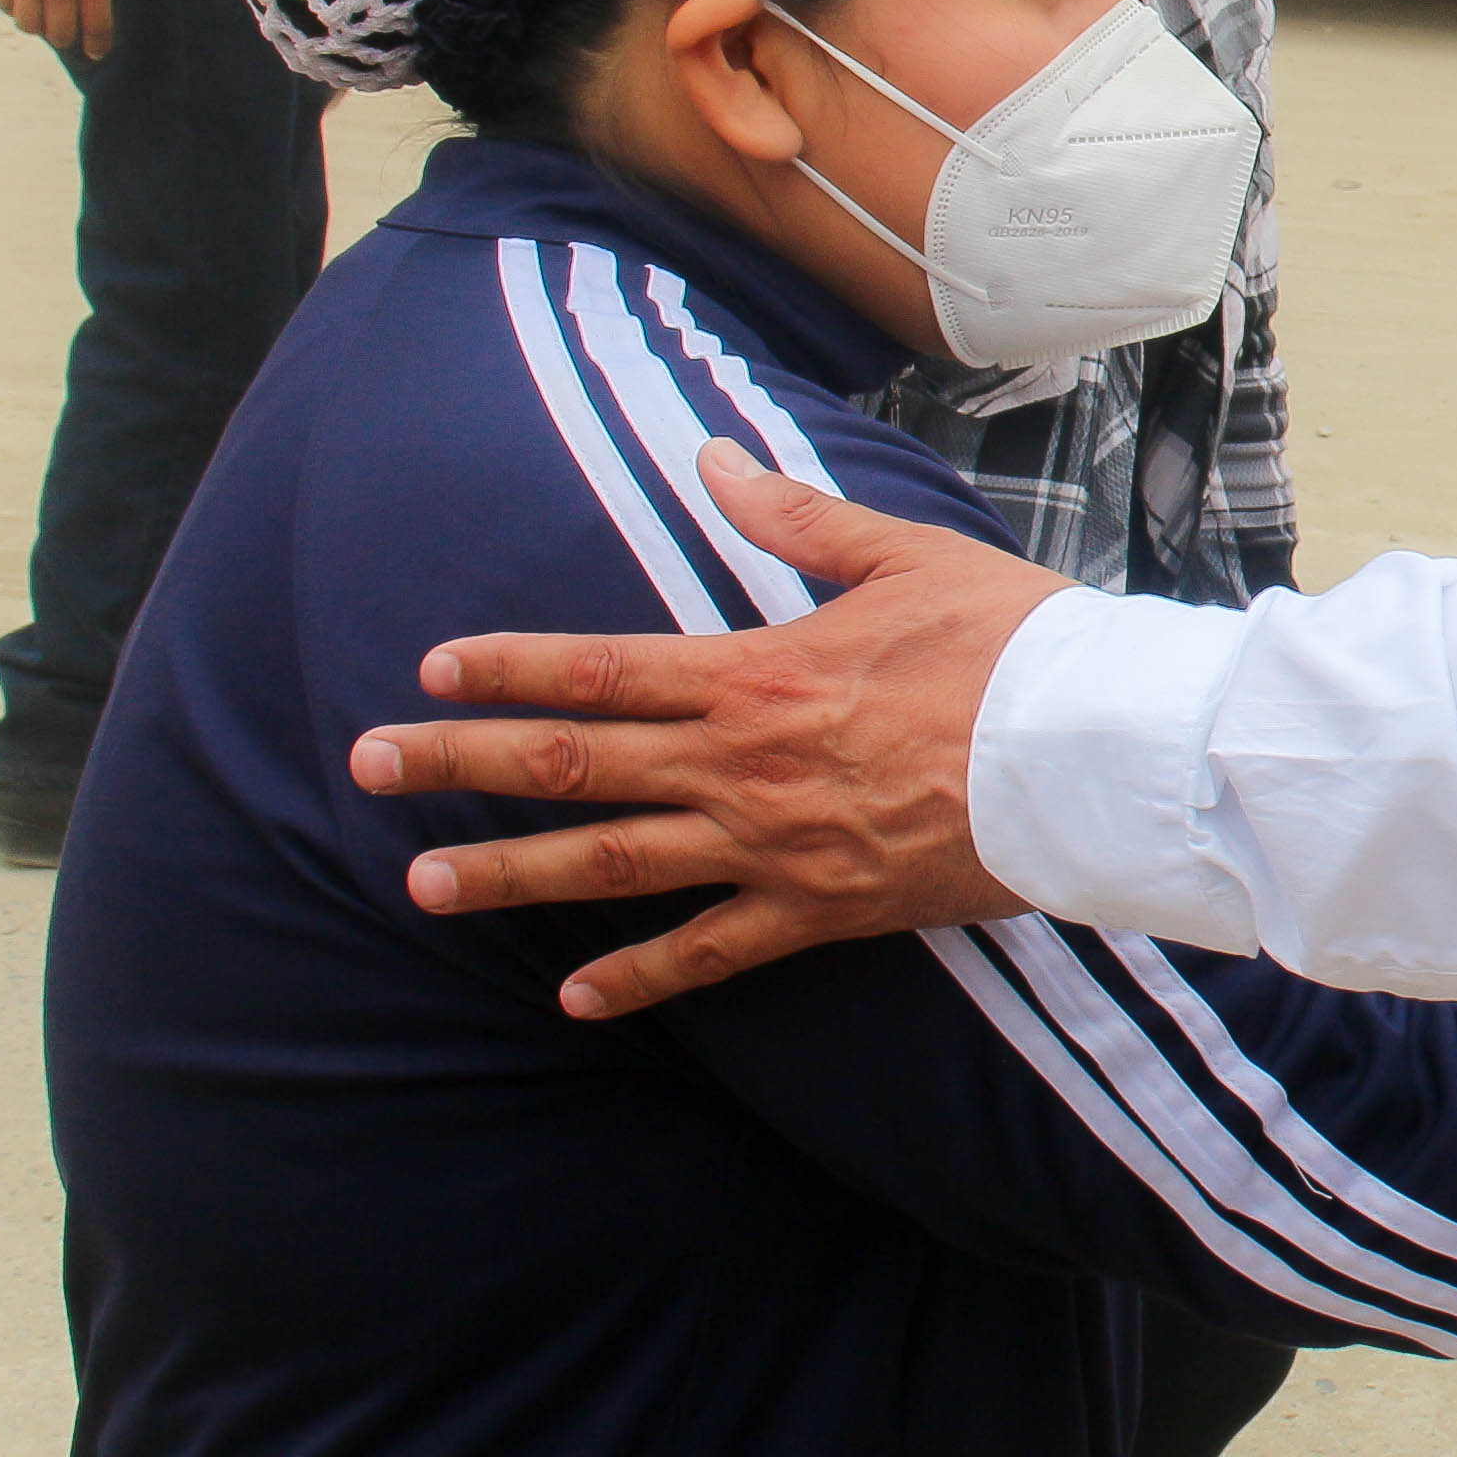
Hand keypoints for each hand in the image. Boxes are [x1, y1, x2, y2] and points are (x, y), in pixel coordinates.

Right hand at [0, 0, 115, 56]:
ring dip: (36, 23)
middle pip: (59, 35)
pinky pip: (5, 4)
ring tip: (41, 9)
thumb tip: (87, 14)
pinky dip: (13, 4)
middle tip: (64, 29)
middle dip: (64, 37)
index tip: (95, 52)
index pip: (97, 28)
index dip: (97, 46)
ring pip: (28, 25)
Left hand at [345, 439, 1067, 1016]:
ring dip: (512, 874)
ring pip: (615, 864)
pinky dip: (638, 978)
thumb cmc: (1010, 644)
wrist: (1089, 755)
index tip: (431, 672)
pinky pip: (709, 952)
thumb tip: (714, 459)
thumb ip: (797, 518)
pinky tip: (574, 997)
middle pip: (574, 765)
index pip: (599, 669)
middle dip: (460, 766)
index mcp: (756, 669)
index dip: (508, 668)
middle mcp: (741, 762)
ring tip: (425, 886)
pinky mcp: (820, 911)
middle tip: (367, 768)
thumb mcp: (905, 555)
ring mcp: (773, 845)